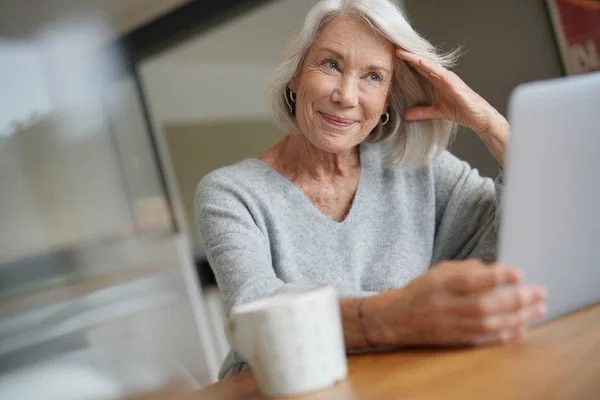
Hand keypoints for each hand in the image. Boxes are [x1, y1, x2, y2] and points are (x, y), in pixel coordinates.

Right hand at [363, 259, 546, 346]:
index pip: (472, 279)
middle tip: (539, 293)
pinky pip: (483, 339)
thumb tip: (497, 270)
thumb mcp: (439, 271)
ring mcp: (449, 325)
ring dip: (517, 318)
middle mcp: (445, 305)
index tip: (519, 274)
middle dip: (517, 299)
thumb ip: (466, 269)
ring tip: (538, 310)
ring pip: (488, 324)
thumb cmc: (422, 290)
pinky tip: (521, 329)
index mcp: (441, 283)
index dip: (497, 276)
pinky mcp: (454, 340)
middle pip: (485, 305)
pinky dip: (504, 335)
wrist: (396, 317)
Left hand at [396, 49, 509, 165]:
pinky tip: (421, 62)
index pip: (421, 69)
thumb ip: (422, 112)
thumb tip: (406, 116)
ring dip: (416, 58)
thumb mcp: (437, 112)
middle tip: (394, 48)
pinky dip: (431, 67)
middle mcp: (443, 77)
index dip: (408, 62)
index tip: (395, 56)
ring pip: (430, 65)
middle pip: (423, 63)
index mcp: (439, 82)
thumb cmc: (463, 111)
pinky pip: (441, 73)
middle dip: (409, 56)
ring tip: (403, 52)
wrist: (480, 118)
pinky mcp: (455, 84)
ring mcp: (450, 79)